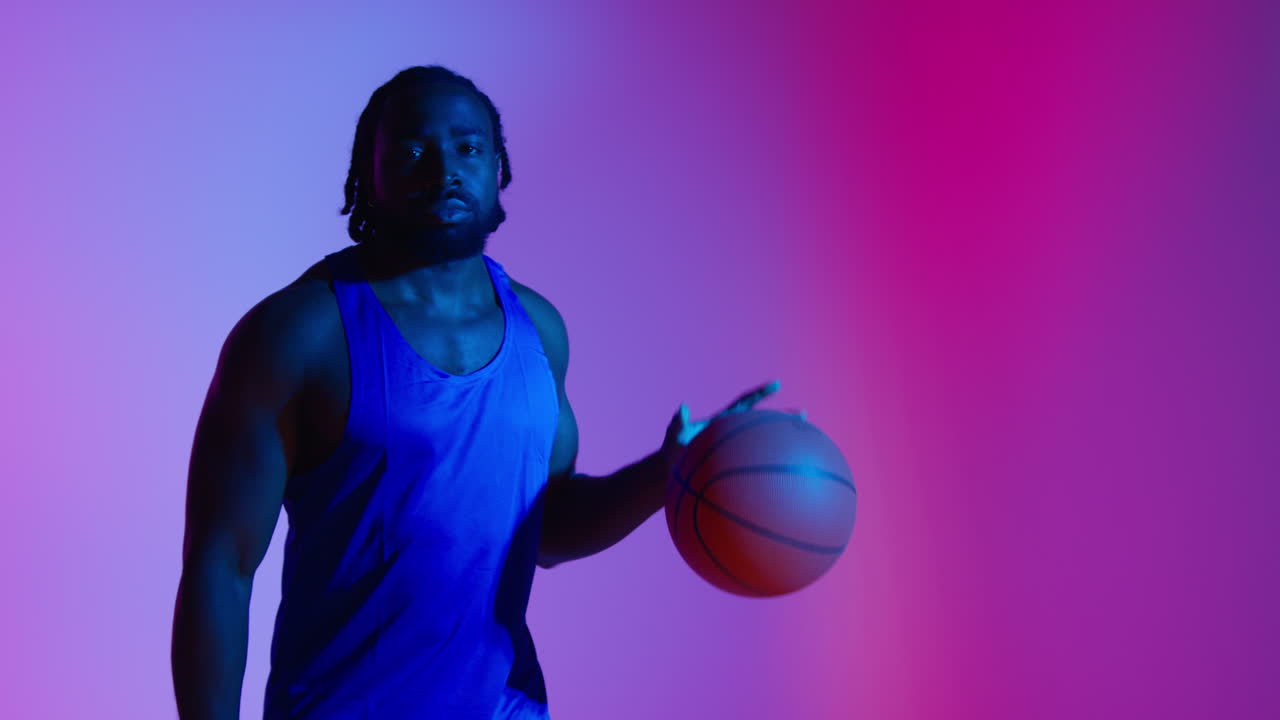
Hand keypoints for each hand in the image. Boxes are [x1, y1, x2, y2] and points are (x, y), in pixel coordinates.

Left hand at [661, 379, 805, 469]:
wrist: (672, 473)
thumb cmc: (672, 454)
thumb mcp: (673, 437)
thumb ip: (677, 422)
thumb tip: (682, 406)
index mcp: (722, 421)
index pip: (744, 403)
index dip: (760, 394)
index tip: (777, 384)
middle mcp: (732, 433)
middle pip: (761, 422)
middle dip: (781, 417)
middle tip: (803, 415)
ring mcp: (735, 450)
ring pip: (763, 443)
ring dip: (781, 442)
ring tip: (805, 442)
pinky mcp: (735, 465)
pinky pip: (756, 464)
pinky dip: (770, 467)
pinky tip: (785, 480)